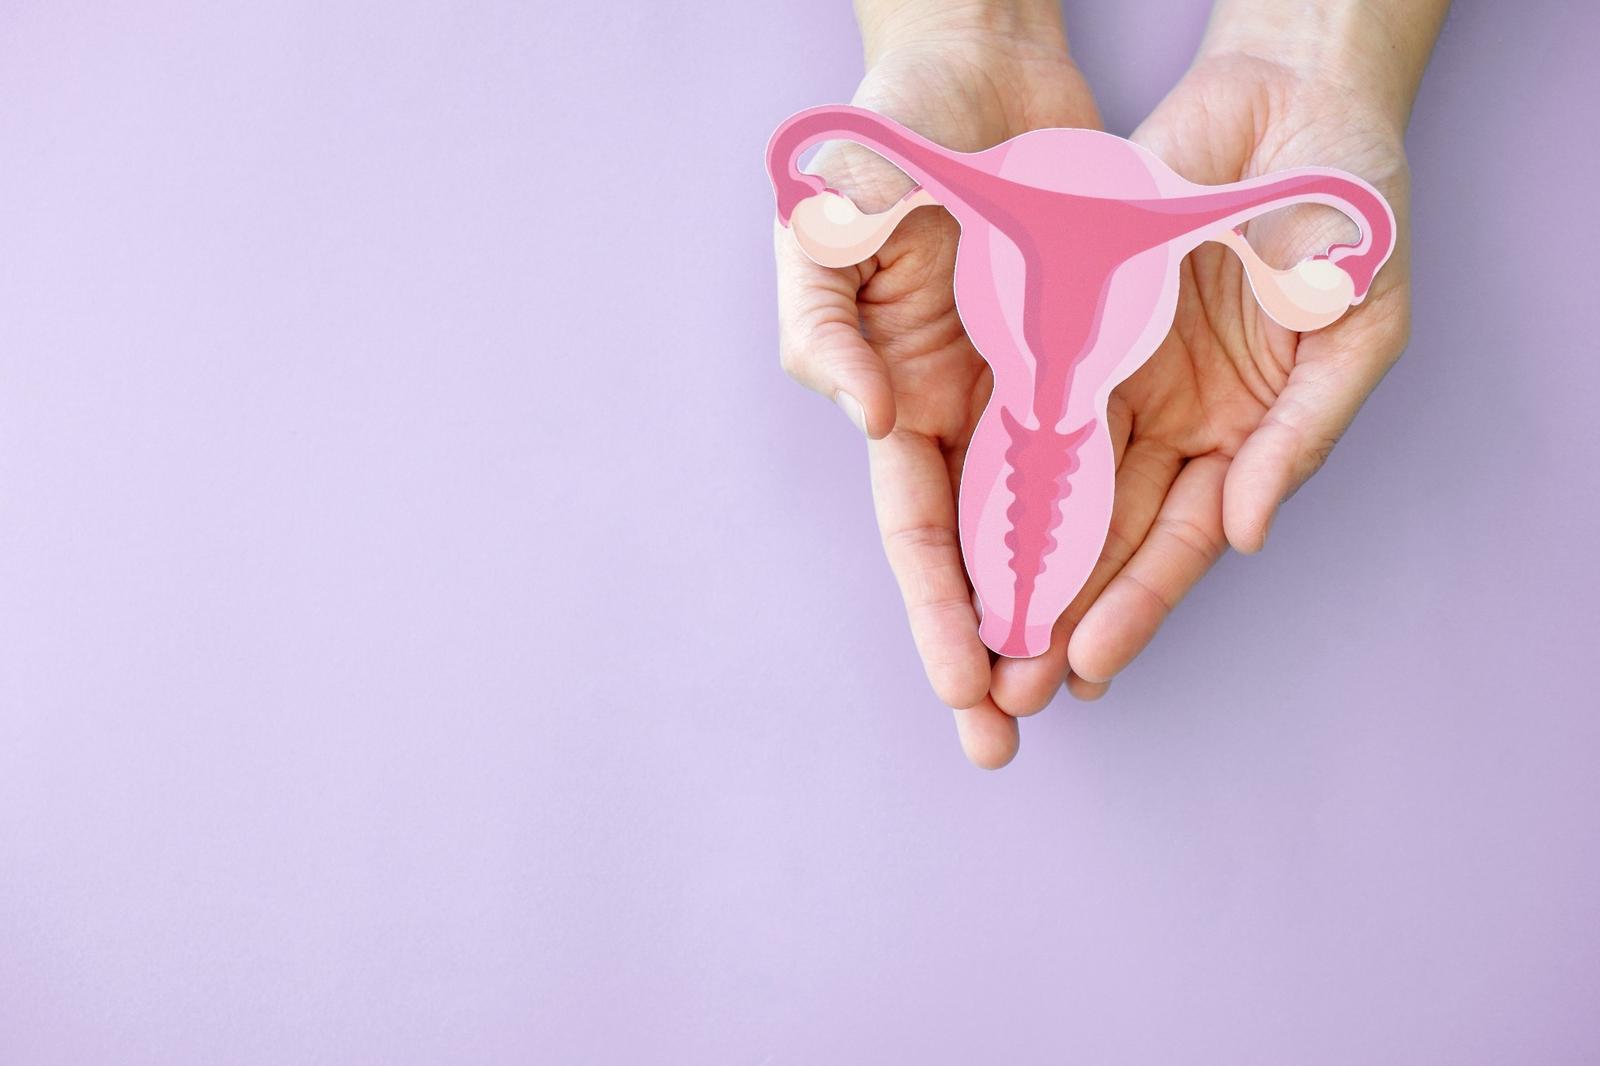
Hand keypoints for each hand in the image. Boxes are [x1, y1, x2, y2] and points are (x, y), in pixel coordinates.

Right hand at [774, 13, 1098, 766]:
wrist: (980, 55)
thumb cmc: (887, 129)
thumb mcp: (826, 215)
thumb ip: (824, 319)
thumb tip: (868, 419)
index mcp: (892, 388)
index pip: (914, 529)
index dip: (937, 613)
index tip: (963, 693)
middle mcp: (958, 405)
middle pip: (976, 551)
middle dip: (988, 646)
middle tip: (1009, 738)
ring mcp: (1025, 382)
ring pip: (1047, 521)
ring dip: (1056, 605)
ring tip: (1075, 687)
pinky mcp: (1087, 349)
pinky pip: (1110, 447)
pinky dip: (1115, 516)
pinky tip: (1130, 580)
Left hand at [987, 46, 1415, 716]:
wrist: (1292, 96)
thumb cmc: (1348, 210)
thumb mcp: (1354, 329)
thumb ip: (1300, 435)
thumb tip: (1245, 534)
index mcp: (1241, 436)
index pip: (1173, 544)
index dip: (1132, 608)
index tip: (1087, 666)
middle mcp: (1167, 420)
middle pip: (1101, 537)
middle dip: (1057, 616)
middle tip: (1010, 691)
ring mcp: (1112, 374)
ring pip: (1050, 488)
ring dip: (1014, 563)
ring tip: (975, 637)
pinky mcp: (1065, 323)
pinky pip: (1019, 403)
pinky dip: (993, 464)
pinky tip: (960, 525)